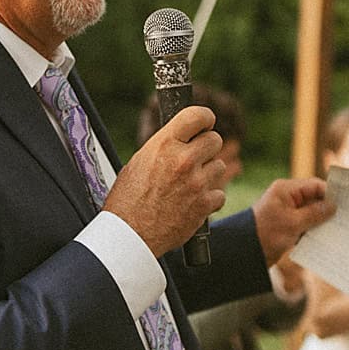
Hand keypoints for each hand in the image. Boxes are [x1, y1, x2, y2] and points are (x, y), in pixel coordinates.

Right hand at [102, 105, 226, 256]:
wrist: (130, 234)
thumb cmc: (128, 199)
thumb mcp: (139, 162)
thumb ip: (164, 148)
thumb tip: (180, 139)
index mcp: (163, 145)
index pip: (197, 116)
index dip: (204, 117)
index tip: (205, 122)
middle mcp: (183, 160)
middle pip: (215, 140)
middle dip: (206, 147)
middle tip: (195, 157)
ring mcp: (197, 182)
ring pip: (220, 166)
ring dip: (208, 173)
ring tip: (189, 184)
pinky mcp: (205, 204)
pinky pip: (220, 193)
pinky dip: (209, 198)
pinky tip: (192, 202)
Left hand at [252, 177, 334, 267]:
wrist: (246, 253)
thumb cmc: (266, 234)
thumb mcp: (293, 223)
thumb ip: (314, 213)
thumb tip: (333, 205)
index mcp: (286, 190)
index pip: (315, 185)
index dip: (331, 193)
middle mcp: (288, 198)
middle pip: (315, 199)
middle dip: (330, 208)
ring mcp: (288, 212)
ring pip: (313, 213)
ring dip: (324, 221)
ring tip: (344, 228)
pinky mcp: (289, 226)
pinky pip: (308, 224)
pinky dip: (316, 229)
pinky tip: (331, 237)